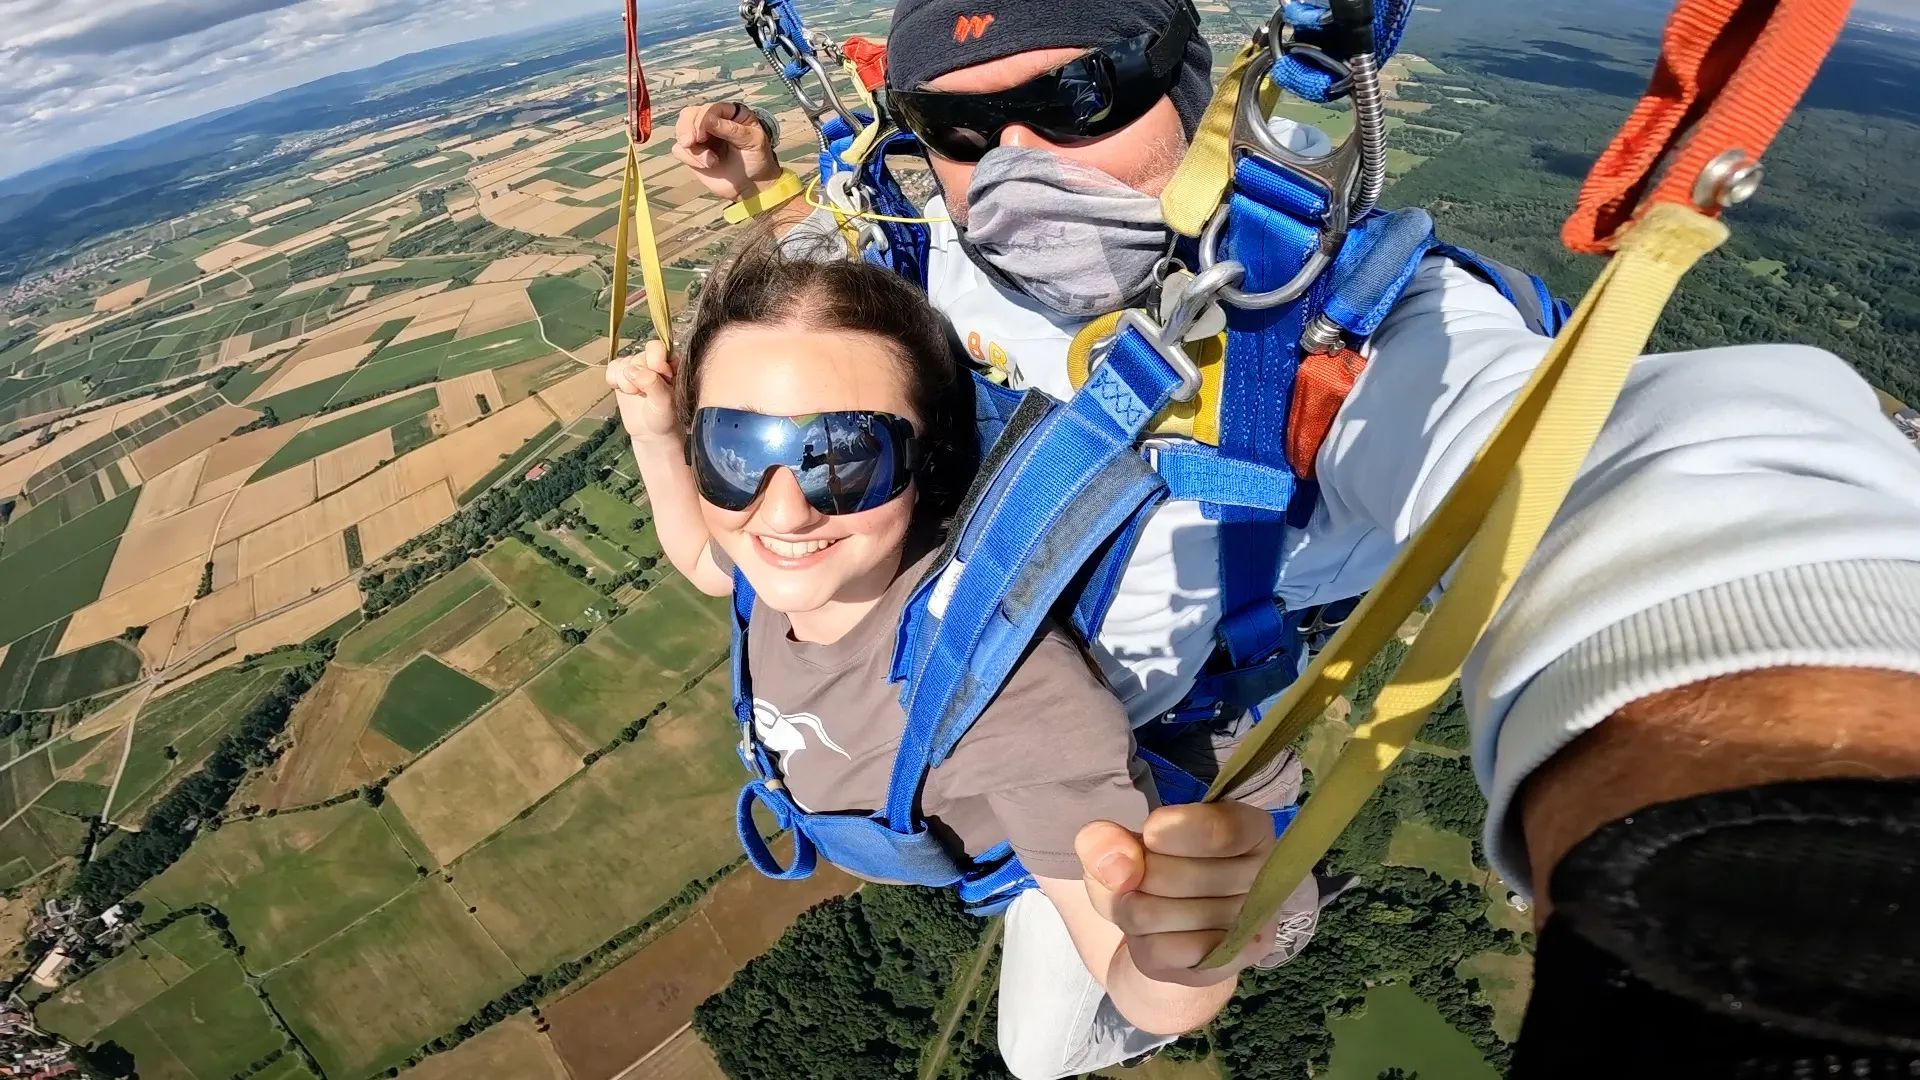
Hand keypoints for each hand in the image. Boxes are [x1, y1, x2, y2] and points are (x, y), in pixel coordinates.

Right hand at [606, 340, 678, 442]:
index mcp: (671, 363)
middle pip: (637, 357)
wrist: (651, 432)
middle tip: (644, 393)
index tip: (657, 375)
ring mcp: (637, 367)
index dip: (653, 359)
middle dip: (637, 377)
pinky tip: (623, 391)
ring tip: (636, 394)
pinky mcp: (622, 374)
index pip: (656, 348)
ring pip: (623, 363)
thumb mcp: (665, 402)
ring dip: (626, 382)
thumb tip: (633, 371)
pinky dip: (614, 379)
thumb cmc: (665, 417)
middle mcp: (653, 361)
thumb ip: (653, 384)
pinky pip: (612, 367)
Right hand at [673, 101, 781, 199]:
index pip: (708, 109)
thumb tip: (707, 120)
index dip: (701, 119)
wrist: (752, 185)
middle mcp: (712, 121)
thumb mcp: (753, 140)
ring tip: (710, 162)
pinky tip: (707, 166)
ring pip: (681, 131)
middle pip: (688, 115)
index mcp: (728, 113)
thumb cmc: (757, 158)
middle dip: (687, 129)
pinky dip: (689, 158)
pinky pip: (678, 150)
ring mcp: (700, 136)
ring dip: (691, 148)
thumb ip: (731, 129)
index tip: (700, 136)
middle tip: (690, 143)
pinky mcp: (693, 153)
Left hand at [1076, 802, 1279, 987]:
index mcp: (1250, 829)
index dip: (1165, 833)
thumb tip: (1119, 866)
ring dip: (1132, 912)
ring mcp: (1251, 926)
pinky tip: (1156, 934)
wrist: (1168, 931)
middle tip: (1144, 879)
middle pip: (1170, 876)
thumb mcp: (1117, 846)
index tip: (1149, 835)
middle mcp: (1263, 877)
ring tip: (1148, 906)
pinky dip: (1141, 943)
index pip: (1219, 831)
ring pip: (1155, 915)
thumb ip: (1104, 840)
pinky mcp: (1227, 966)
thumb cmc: (1151, 873)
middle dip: (1136, 878)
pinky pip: (1161, 952)